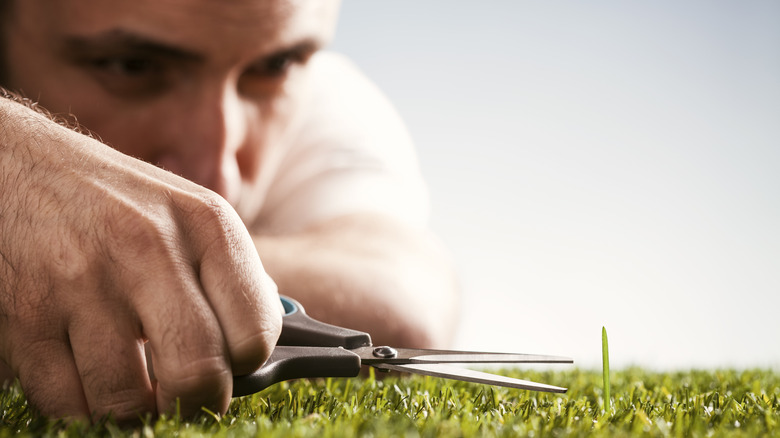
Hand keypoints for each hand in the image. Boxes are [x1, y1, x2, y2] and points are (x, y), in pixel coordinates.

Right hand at [0, 99, 281, 420]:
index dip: (246, 365)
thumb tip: (261, 337)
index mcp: (205, 224)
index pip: (256, 331)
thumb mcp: (186, 211)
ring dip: (133, 408)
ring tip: (130, 381)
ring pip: (128, 401)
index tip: (230, 366)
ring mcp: (83, 282)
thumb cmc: (112, 199)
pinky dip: (81, 403)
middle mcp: (149, 248)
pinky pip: (66, 401)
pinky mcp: (25, 314)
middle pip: (199, 375)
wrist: (16, 166)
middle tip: (185, 397)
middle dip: (197, 403)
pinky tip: (85, 371)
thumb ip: (226, 272)